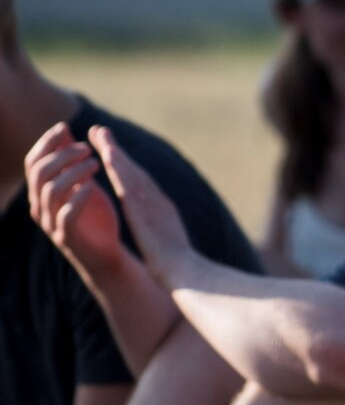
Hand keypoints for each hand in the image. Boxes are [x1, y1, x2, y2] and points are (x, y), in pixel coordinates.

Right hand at [25, 122, 128, 278]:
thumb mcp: (82, 182)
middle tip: (87, 148)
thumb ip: (71, 160)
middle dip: (62, 155)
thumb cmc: (94, 215)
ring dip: (73, 172)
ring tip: (96, 163)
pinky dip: (78, 197)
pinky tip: (93, 186)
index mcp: (40, 193)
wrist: (106, 254)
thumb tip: (64, 128)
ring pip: (50, 191)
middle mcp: (40, 207)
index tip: (65, 126)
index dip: (45, 142)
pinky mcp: (67, 238)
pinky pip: (66, 215)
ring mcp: (51, 224)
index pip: (32, 163)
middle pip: (39, 174)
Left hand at [89, 126, 194, 282]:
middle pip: (134, 170)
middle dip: (117, 151)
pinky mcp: (142, 206)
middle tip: (101, 132)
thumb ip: (167, 243)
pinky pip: (127, 181)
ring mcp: (152, 201)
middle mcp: (158, 201)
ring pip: (130, 170)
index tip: (114, 155)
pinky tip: (105, 152)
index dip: (126, 168)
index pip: (142, 186)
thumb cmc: (180, 269)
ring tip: (99, 133)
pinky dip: (117, 165)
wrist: (185, 272)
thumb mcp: (172, 252)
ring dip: (114, 150)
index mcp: (163, 212)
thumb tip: (170, 251)